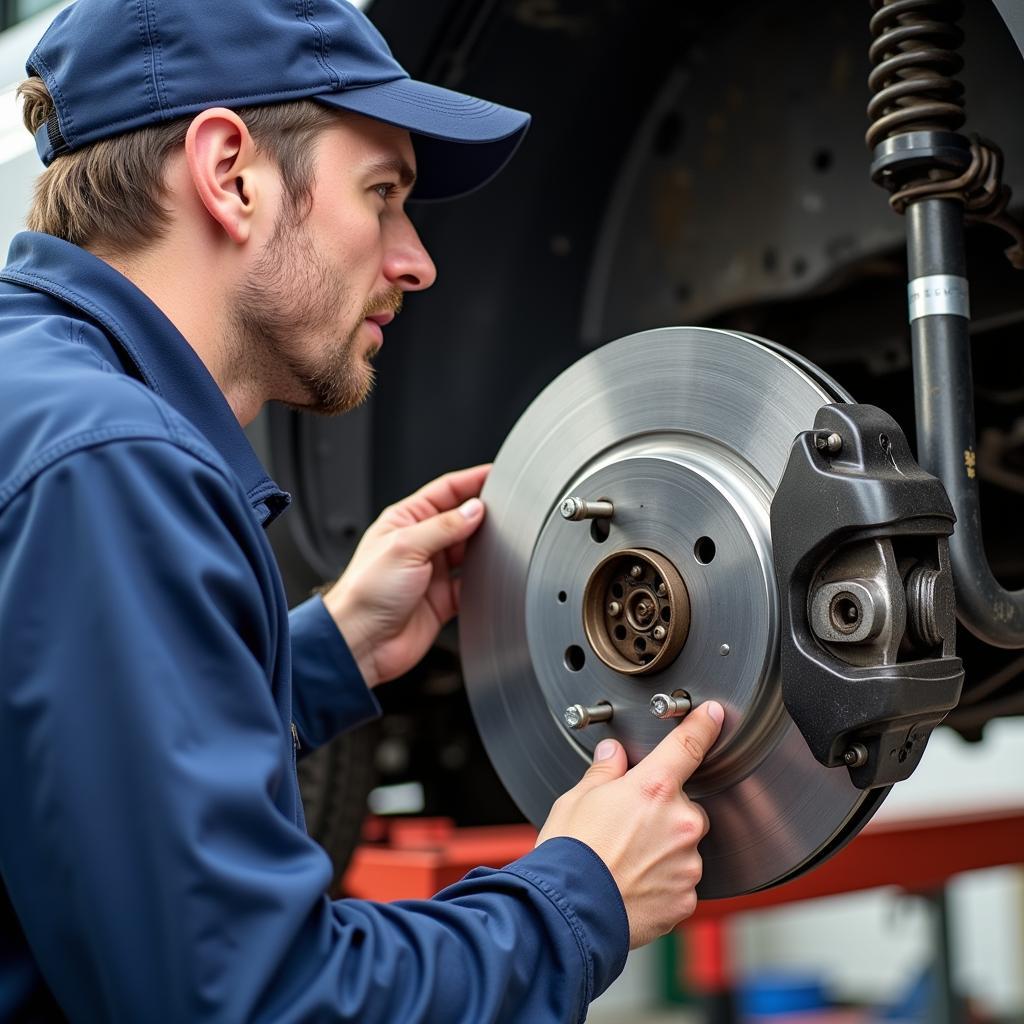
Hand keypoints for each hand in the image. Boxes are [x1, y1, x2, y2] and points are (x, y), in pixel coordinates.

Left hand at [322, 465, 488, 686]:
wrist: (362, 642)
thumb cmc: (365, 592)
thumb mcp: (405, 546)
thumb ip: (443, 527)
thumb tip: (474, 510)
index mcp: (405, 520)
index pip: (445, 491)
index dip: (471, 480)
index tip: (495, 474)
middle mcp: (421, 543)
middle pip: (461, 520)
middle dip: (483, 514)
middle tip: (507, 511)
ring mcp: (434, 571)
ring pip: (471, 550)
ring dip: (485, 547)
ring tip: (502, 542)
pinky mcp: (444, 598)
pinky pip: (472, 583)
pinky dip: (484, 580)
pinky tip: (490, 576)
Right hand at [536, 701, 723, 947]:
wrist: (571, 912)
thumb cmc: (571, 853)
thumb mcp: (578, 799)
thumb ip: (604, 772)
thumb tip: (613, 754)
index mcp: (653, 789)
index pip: (687, 745)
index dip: (703, 725)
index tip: (713, 715)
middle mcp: (679, 823)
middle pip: (684, 805)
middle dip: (663, 811)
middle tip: (629, 825)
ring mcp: (687, 863)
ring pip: (684, 845)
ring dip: (665, 848)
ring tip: (626, 859)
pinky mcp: (686, 898)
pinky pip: (681, 880)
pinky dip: (663, 880)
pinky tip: (635, 882)